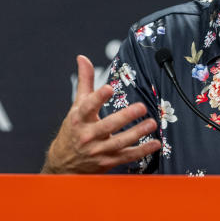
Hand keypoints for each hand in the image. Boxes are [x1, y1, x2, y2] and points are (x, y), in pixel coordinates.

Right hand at [42, 55, 160, 173]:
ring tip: (152, 123)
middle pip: (107, 126)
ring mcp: (98, 150)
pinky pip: (127, 156)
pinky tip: (155, 143)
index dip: (98, 97)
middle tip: (141, 107)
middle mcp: (88, 135)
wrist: (64, 162)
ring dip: (137, 133)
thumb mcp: (76, 106)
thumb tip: (83, 58)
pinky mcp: (108, 162)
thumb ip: (85, 82)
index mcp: (79, 119)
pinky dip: (142, 151)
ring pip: (119, 142)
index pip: (88, 106)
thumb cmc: (73, 130)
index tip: (109, 88)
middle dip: (125, 117)